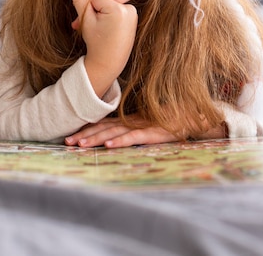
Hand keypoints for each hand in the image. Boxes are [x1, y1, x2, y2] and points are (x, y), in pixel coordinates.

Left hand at [65, 115, 227, 148]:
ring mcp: (142, 126)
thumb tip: (115, 136)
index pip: (103, 124)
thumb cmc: (172, 120)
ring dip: (96, 139)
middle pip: (104, 128)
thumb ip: (134, 128)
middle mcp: (132, 121)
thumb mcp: (149, 124)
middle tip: (67, 142)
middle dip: (84, 135)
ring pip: (115, 133)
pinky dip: (121, 142)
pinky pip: (135, 138)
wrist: (195, 116)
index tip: (70, 136)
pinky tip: (109, 146)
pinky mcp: (154, 132)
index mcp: (130, 120)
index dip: (86, 129)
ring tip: (80, 145)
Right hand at [71, 0, 137, 97]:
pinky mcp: (133, 17)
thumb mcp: (85, 20)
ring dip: (100, 14)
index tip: (84, 23)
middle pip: (103, 1)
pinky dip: (109, 16)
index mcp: (118, 9)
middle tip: (86, 27)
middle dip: (93, 11)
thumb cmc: (96, 42)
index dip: (88, 9)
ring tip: (96, 29)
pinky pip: (116, 10)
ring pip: (108, 5)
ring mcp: (133, 13)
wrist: (109, 63)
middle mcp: (129, 9)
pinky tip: (105, 28)